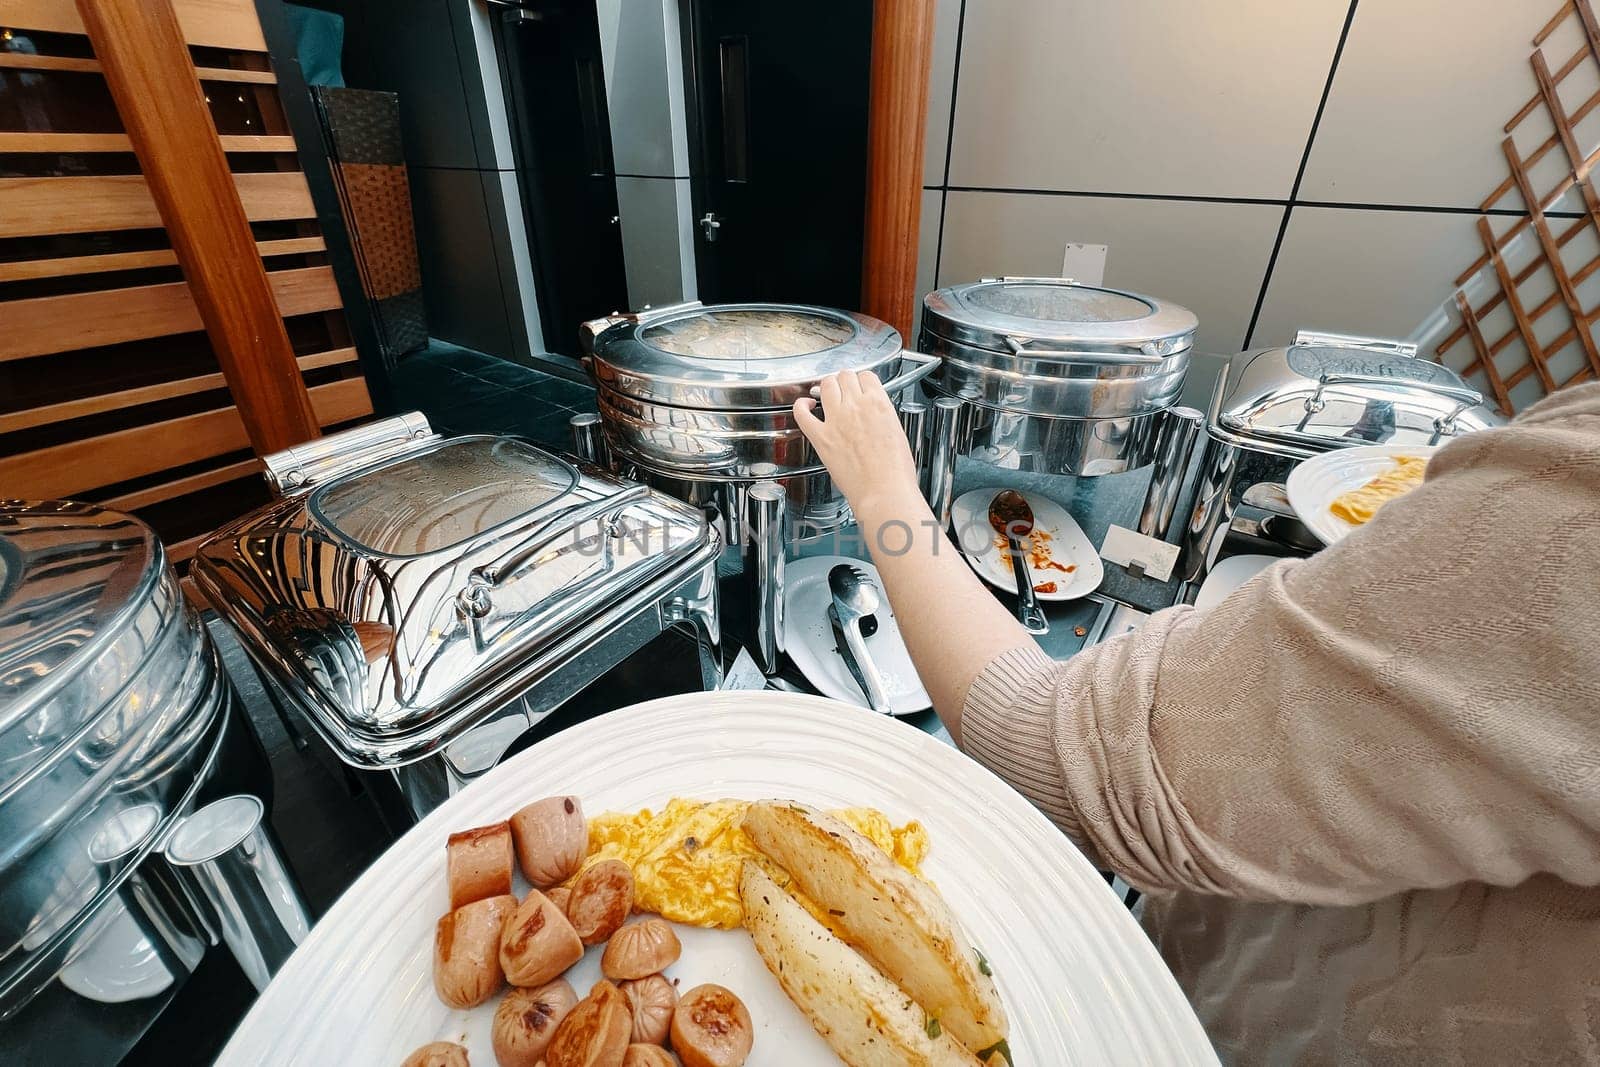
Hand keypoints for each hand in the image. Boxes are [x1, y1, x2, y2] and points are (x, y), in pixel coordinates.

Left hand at [793, 370, 920, 512]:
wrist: (884, 491)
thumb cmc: (894, 471)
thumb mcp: (897, 431)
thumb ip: (882, 416)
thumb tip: (874, 412)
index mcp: (878, 403)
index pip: (866, 376)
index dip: (862, 380)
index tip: (860, 386)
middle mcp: (856, 406)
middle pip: (845, 376)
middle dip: (845, 380)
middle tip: (845, 389)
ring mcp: (836, 420)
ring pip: (826, 385)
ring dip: (827, 386)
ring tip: (827, 392)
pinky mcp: (821, 437)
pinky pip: (802, 413)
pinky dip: (800, 406)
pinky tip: (805, 406)